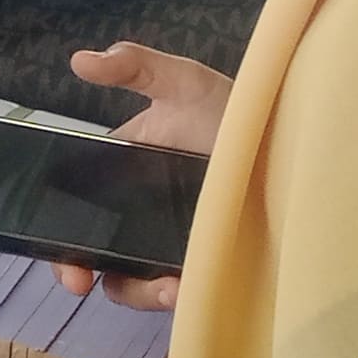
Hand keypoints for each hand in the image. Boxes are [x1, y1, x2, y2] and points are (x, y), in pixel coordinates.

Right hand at [49, 41, 235, 310]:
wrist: (297, 142)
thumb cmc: (236, 110)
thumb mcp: (185, 82)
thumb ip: (136, 66)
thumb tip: (80, 60)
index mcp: (124, 173)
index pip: (79, 210)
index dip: (60, 236)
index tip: (59, 252)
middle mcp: (142, 213)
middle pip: (98, 255)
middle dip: (80, 272)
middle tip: (79, 280)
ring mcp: (174, 241)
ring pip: (136, 282)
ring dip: (138, 291)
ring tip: (163, 287)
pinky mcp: (210, 263)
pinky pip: (184, 290)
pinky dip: (178, 296)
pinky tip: (187, 288)